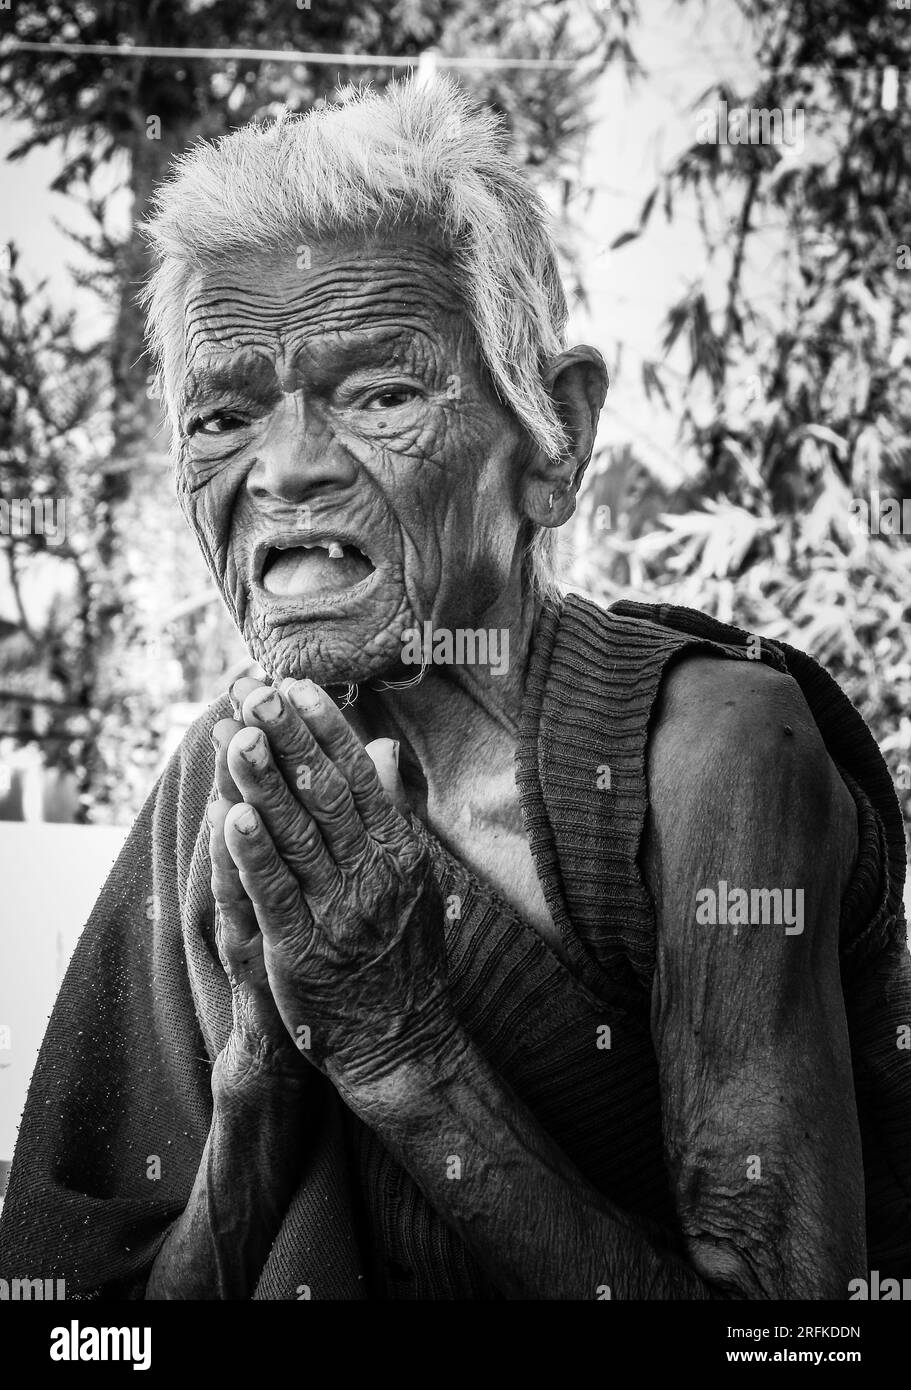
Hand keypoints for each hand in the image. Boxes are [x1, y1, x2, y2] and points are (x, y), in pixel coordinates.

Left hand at [218, 678, 460, 1096]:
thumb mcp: (416, 877)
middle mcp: (373, 877)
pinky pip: (272, 892)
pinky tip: (231, 814)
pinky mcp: (301, 951)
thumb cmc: (404, 953)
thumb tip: (383, 749)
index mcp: (401, 853)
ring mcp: (338, 914)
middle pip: (325, 796)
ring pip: (296, 837)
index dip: (328, 732)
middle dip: (290, 741)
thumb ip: (396, 812)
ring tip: (238, 737)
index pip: (361, 779)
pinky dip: (251, 852)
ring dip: (264, 783)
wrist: (401, 1040)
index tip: (299, 689)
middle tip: (258, 695)